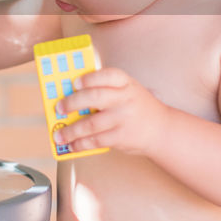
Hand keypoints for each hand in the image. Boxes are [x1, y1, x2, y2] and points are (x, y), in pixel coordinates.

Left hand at [53, 67, 171, 155]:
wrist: (162, 129)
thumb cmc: (137, 107)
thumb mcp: (127, 90)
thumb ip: (105, 89)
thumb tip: (71, 95)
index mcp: (125, 82)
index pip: (107, 75)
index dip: (89, 79)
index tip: (74, 83)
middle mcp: (125, 98)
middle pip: (94, 98)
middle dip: (71, 103)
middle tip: (59, 108)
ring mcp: (124, 118)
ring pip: (91, 124)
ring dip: (71, 131)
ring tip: (59, 135)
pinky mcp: (122, 136)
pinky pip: (97, 140)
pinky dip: (81, 144)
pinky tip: (73, 145)